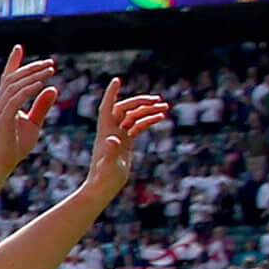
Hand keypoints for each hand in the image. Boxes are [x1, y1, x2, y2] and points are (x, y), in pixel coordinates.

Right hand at [0, 44, 61, 172]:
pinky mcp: (2, 120)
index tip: (19, 47)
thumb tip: (53, 88)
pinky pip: (15, 99)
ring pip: (14, 86)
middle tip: (51, 63)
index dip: (13, 62)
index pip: (8, 79)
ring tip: (50, 70)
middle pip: (13, 78)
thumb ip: (42, 106)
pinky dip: (28, 89)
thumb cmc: (14, 148)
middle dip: (31, 68)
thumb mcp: (34, 123)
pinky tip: (40, 84)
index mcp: (4, 104)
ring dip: (33, 76)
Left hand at [91, 79, 169, 199]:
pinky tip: (161, 118)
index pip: (107, 107)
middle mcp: (111, 131)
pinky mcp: (125, 143)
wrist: (102, 188)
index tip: (117, 80)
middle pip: (124, 109)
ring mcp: (118, 136)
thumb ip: (112, 152)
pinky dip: (148, 121)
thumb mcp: (110, 165)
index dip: (111, 94)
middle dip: (140, 102)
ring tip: (165, 108)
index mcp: (106, 132)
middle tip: (158, 100)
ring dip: (147, 110)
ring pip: (133, 117)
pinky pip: (137, 127)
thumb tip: (114, 139)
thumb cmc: (104, 178)